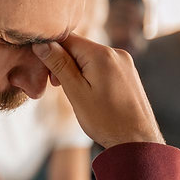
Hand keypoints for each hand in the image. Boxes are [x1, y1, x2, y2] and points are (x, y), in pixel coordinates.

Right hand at [33, 35, 162, 147]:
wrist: (137, 141)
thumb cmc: (105, 121)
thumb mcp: (76, 92)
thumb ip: (59, 64)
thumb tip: (41, 43)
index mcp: (102, 54)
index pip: (67, 38)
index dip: (50, 51)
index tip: (45, 72)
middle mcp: (116, 53)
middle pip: (79, 47)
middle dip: (64, 63)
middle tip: (57, 87)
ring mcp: (125, 62)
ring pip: (90, 57)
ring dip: (76, 70)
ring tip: (75, 94)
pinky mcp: (128, 73)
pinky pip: (102, 66)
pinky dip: (90, 75)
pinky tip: (90, 94)